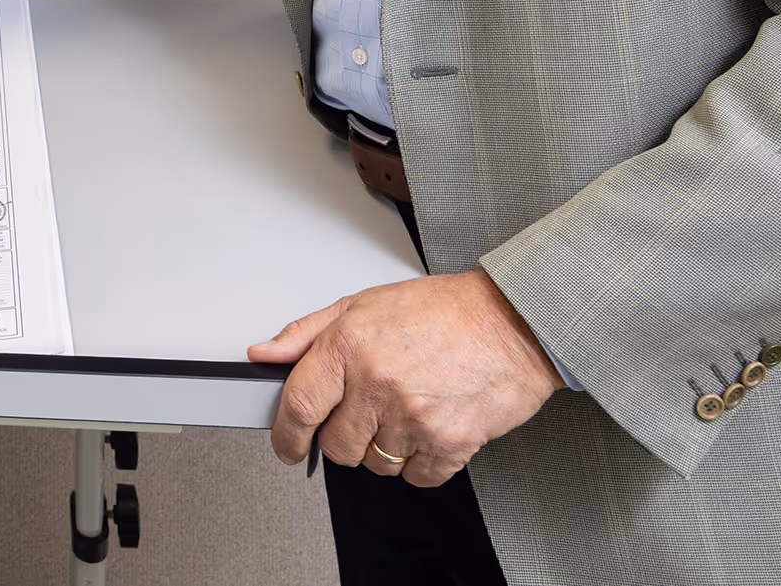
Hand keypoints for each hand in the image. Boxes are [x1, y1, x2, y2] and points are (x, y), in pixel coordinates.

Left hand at [247, 270, 562, 485]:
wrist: (514, 323)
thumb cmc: (444, 311)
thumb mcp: (363, 304)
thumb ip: (307, 333)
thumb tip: (266, 354)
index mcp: (350, 346)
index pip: (299, 405)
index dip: (286, 435)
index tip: (287, 446)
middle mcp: (378, 383)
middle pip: (336, 445)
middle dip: (344, 436)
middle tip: (368, 410)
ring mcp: (414, 417)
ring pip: (375, 463)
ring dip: (385, 447)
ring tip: (407, 409)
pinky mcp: (450, 444)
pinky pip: (417, 477)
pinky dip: (422, 462)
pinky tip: (431, 427)